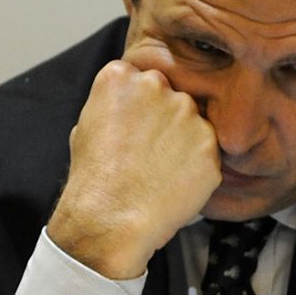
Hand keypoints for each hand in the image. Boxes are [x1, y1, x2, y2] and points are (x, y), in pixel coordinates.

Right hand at [47, 51, 219, 278]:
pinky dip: (197, 166)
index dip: (140, 108)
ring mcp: (186, 112)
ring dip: (184, 141)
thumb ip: (114, 104)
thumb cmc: (93, 178)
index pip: (141, 79)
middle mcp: (156, 85)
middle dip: (165, 119)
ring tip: (160, 171)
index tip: (135, 128)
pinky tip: (174, 183)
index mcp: (120, 76)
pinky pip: (207, 151)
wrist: (111, 217)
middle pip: (171, 95)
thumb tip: (131, 106)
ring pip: (193, 122)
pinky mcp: (209, 142)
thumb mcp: (86, 126)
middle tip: (150, 152)